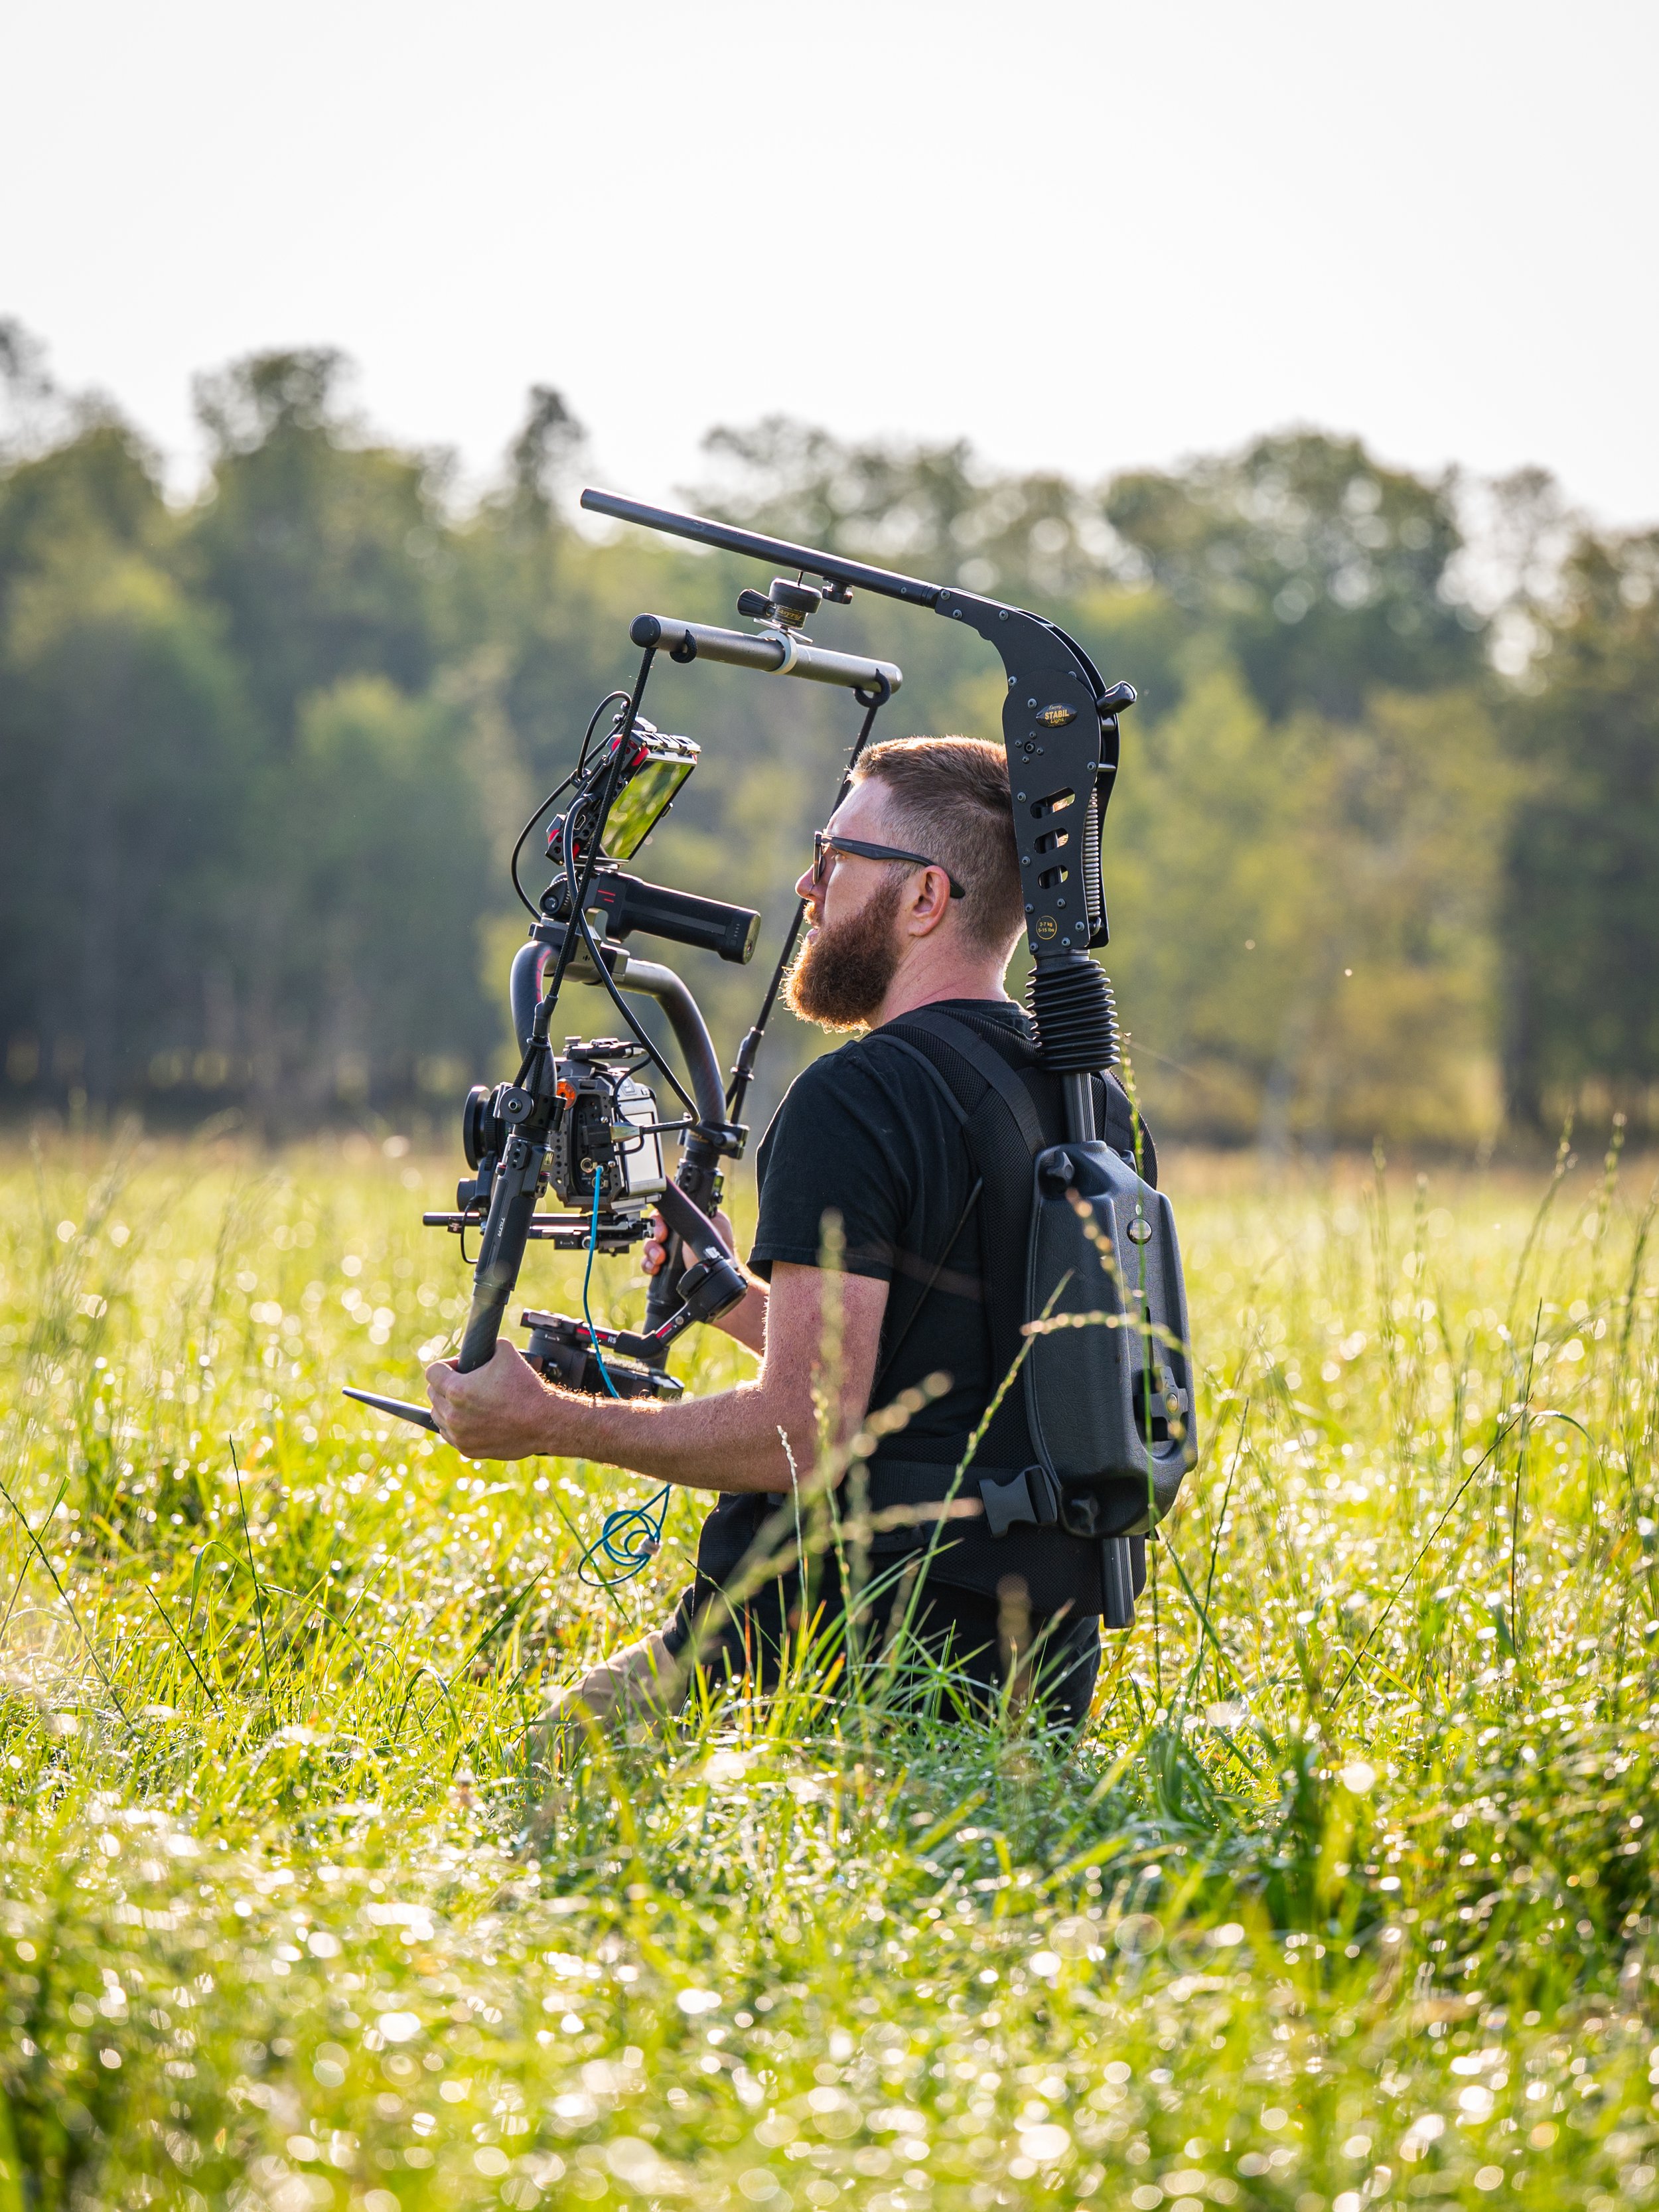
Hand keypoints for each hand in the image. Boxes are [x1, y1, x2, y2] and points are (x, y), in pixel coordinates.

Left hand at [425, 1341, 574, 1460]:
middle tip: (465, 1382)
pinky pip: (450, 1435)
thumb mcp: (506, 1352)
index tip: (459, 1367)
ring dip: (447, 1406)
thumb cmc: (526, 1388)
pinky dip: (456, 1426)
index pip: (433, 1372)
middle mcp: (453, 1414)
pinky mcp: (468, 1449)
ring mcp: (460, 1435)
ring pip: (438, 1416)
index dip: (446, 1365)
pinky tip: (470, 1418)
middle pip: (433, 1394)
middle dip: (445, 1385)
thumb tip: (482, 1346)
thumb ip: (487, 1347)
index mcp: (457, 1390)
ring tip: (466, 1401)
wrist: (544, 1421)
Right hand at [641, 1206, 735, 1277]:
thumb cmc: (720, 1255)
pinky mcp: (665, 1267)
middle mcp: (679, 1236)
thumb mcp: (712, 1228)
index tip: (663, 1230)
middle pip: (654, 1229)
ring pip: (650, 1245)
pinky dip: (648, 1265)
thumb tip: (686, 1202)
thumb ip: (698, 1215)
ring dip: (650, 1252)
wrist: (715, 1284)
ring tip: (659, 1260)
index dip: (660, 1220)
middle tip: (660, 1242)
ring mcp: (671, 1252)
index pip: (668, 1214)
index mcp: (691, 1221)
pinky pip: (648, 1262)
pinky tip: (654, 1269)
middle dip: (654, 1237)